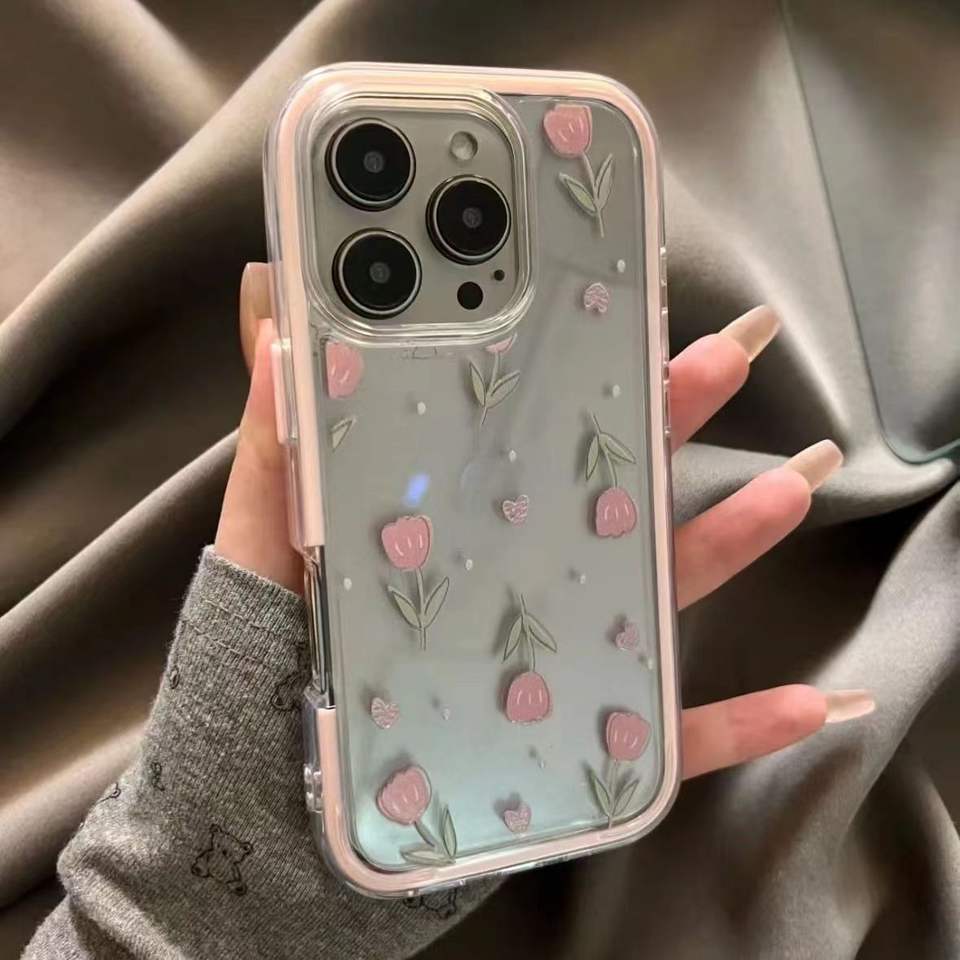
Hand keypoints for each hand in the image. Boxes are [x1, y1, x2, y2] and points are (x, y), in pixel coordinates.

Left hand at [217, 263, 871, 781]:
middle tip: (719, 359)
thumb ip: (275, 457)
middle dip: (665, 427)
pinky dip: (740, 728)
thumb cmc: (266, 672)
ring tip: (786, 491)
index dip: (569, 380)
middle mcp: (521, 585)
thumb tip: (275, 336)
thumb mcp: (263, 553)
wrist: (269, 816)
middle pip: (608, 498)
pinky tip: (808, 702)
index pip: (525, 443)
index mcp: (460, 533)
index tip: (612, 315)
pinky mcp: (579, 755)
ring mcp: (560, 666)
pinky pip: (669, 744)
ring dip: (727, 547)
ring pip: (657, 600)